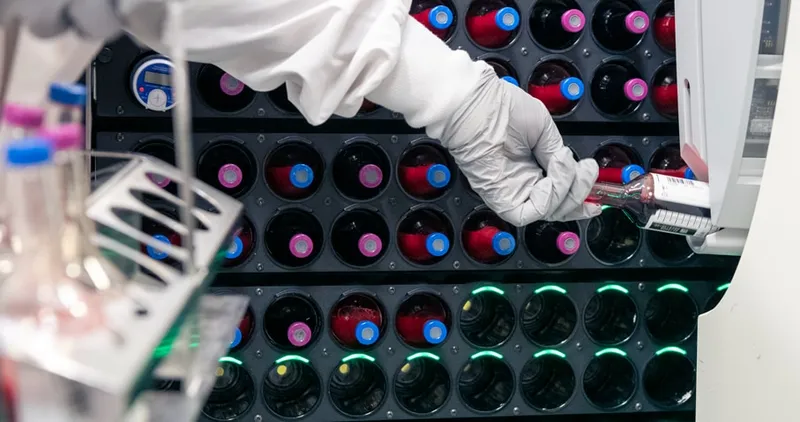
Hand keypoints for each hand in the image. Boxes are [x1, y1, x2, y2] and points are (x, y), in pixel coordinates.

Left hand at [439, 67, 600, 226]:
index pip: (559, 193)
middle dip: (580, 196)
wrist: (478, 106)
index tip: (597, 193)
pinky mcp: (501, 199)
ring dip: (567, 192)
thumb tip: (568, 168)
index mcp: (531, 167)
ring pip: (548, 212)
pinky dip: (548, 200)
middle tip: (587, 172)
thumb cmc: (501, 108)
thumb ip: (556, 153)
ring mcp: (512, 193)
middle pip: (557, 208)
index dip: (580, 196)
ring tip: (565, 164)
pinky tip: (551, 179)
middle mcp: (523, 183)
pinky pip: (530, 213)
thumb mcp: (543, 129)